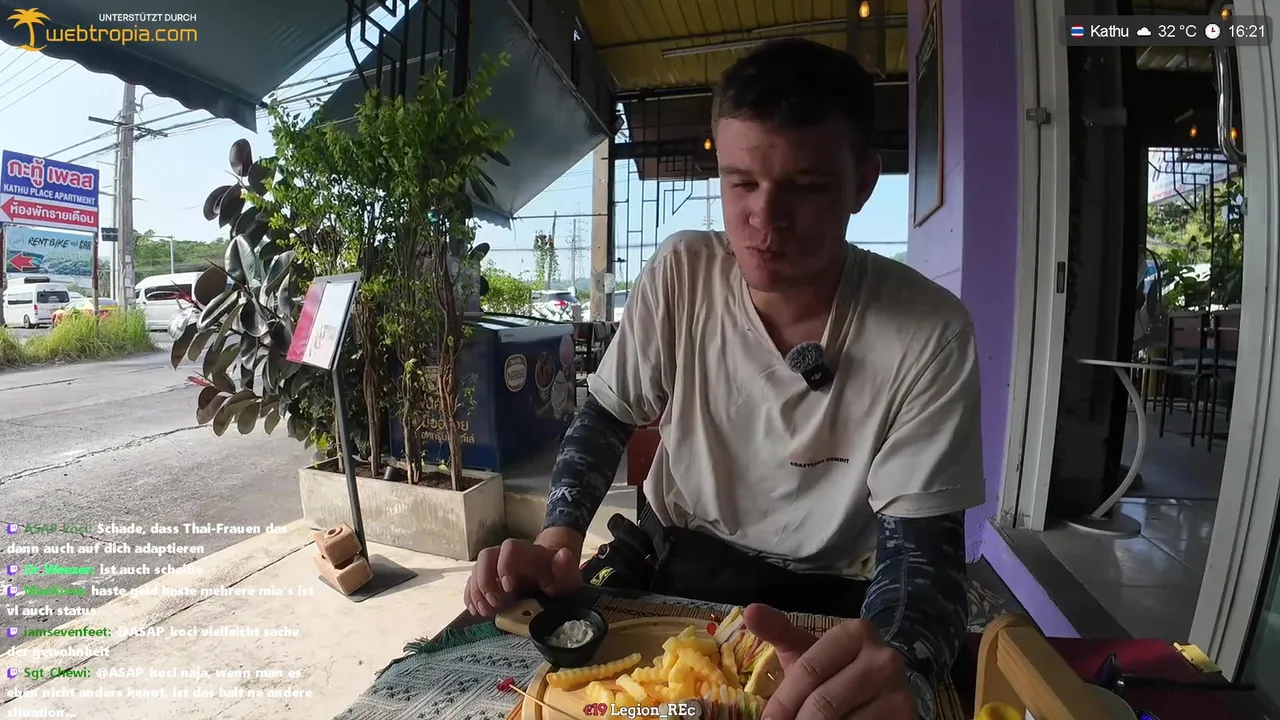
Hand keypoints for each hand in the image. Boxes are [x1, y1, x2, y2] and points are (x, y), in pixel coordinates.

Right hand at [464, 532, 582, 616]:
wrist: (550, 573)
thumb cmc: (558, 576)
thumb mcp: (568, 576)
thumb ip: (566, 568)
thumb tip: (563, 554)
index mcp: (526, 552)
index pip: (509, 548)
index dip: (504, 566)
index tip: (508, 588)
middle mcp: (506, 555)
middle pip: (486, 556)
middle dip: (485, 580)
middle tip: (493, 603)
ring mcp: (495, 566)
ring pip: (476, 569)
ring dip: (476, 590)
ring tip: (483, 611)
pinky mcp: (488, 578)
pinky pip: (472, 582)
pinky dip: (470, 596)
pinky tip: (475, 610)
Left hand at [744, 604, 916, 719]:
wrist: (881, 693)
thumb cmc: (835, 670)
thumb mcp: (807, 651)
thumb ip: (779, 631)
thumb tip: (749, 611)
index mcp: (857, 633)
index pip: (808, 672)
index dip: (781, 703)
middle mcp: (884, 659)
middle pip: (823, 703)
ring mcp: (900, 691)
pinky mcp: (905, 717)